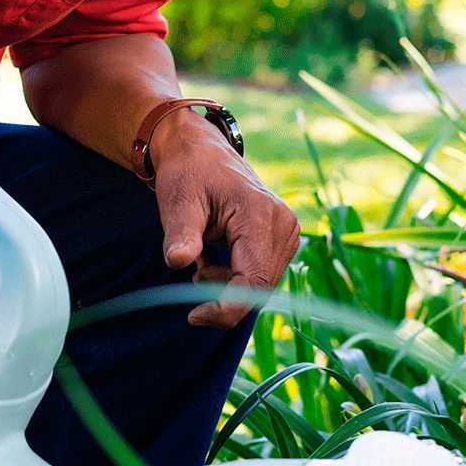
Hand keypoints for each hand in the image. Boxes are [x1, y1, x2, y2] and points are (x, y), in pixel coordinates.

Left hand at [151, 109, 300, 328]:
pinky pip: (262, 273)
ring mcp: (288, 231)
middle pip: (259, 288)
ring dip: (228, 284)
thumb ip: (181, 233)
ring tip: (202, 257)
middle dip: (223, 295)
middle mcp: (284, 224)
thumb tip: (176, 262)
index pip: (252, 282)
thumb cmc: (187, 172)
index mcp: (260, 215)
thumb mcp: (178, 200)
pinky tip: (216, 255)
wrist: (201, 151)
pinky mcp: (283, 237)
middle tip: (193, 272)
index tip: (193, 315)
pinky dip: (236, 276)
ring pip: (261, 285)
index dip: (225, 309)